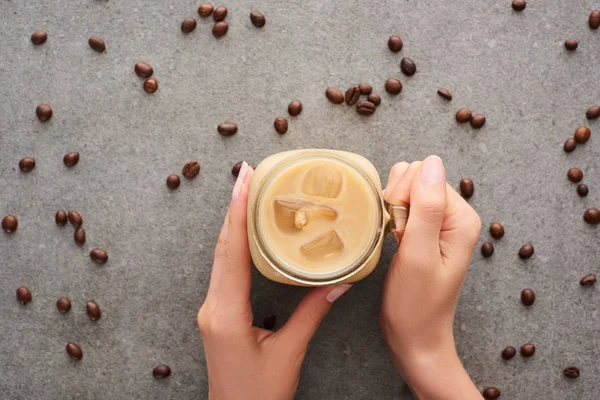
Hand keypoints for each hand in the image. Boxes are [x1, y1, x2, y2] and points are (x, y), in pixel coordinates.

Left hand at [197, 162, 350, 399]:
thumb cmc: (258, 394)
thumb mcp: (289, 353)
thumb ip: (312, 314)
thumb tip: (339, 284)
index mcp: (226, 311)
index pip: (232, 251)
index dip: (239, 212)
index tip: (244, 178)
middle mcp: (213, 304)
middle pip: (223, 246)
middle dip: (235, 207)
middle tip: (248, 173)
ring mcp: (213, 308)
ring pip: (221, 255)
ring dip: (234, 223)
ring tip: (248, 193)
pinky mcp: (219, 313)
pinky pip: (225, 269)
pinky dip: (235, 244)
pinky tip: (247, 233)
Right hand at [381, 156, 482, 399]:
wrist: (414, 336)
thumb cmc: (415, 303)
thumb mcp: (419, 254)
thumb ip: (426, 206)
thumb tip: (431, 161)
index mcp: (461, 218)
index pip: (425, 176)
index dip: (403, 197)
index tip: (401, 230)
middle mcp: (454, 216)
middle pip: (416, 178)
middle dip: (397, 201)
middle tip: (399, 236)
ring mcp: (439, 223)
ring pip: (406, 189)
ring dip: (392, 209)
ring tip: (397, 238)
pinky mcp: (424, 230)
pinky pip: (403, 205)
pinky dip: (392, 216)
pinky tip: (394, 236)